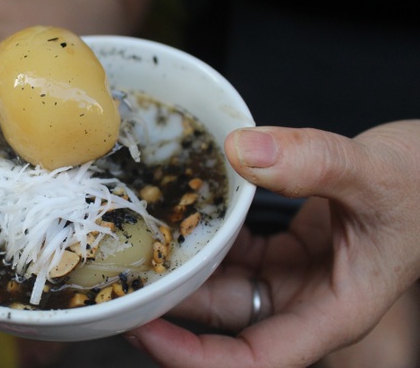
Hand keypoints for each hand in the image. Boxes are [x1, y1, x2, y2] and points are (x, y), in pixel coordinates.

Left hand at [127, 120, 419, 366]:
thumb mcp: (376, 175)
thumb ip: (315, 163)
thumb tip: (243, 151)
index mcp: (332, 310)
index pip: (256, 359)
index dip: (195, 358)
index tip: (146, 331)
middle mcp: (306, 299)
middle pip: (225, 320)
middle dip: (172, 303)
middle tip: (120, 276)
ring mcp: (293, 274)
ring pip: (224, 283)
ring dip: (184, 266)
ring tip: (138, 243)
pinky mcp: (285, 248)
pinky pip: (234, 251)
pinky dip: (208, 235)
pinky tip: (182, 213)